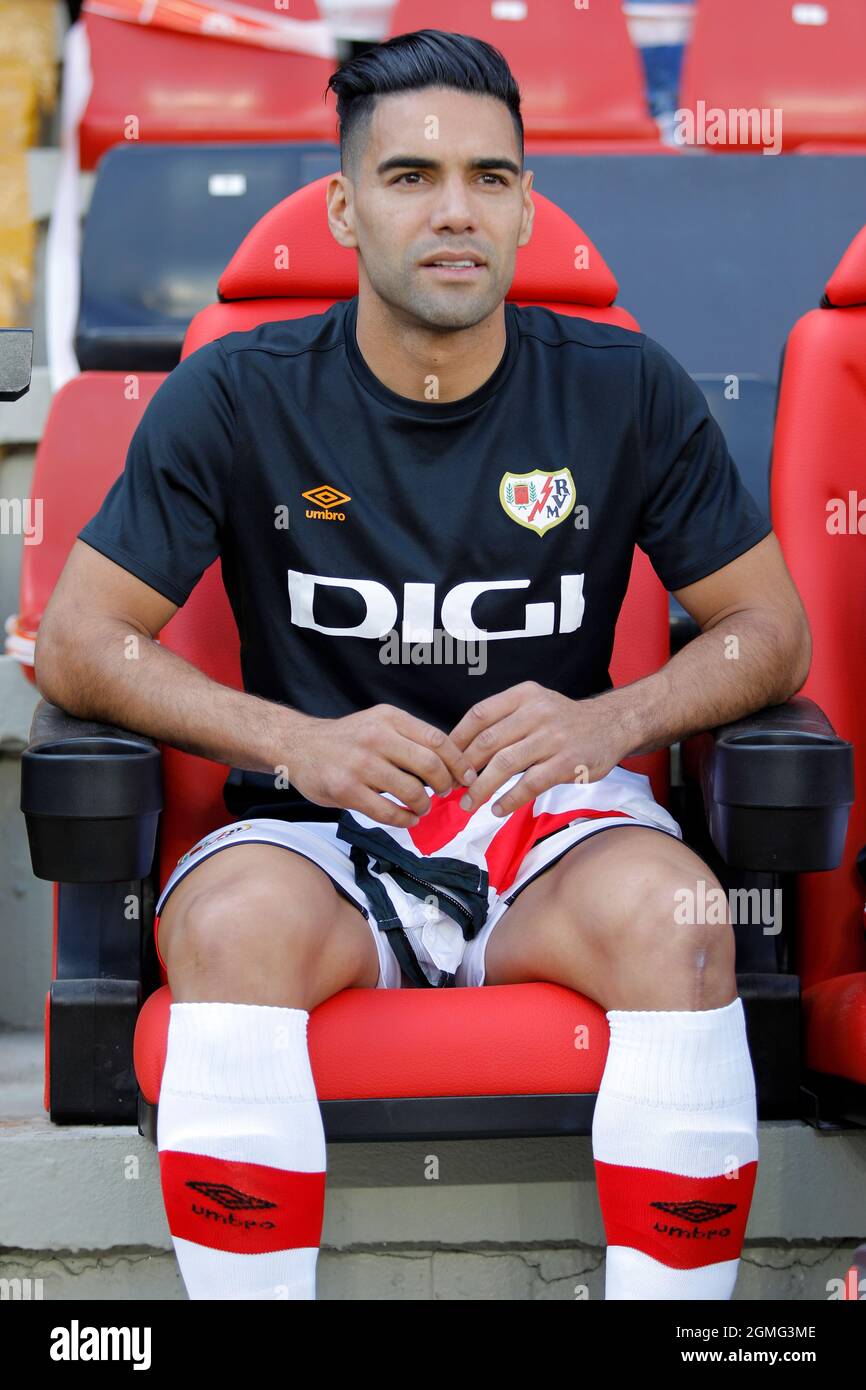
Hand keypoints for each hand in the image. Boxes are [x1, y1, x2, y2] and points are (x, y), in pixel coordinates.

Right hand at [283, 704, 477, 828]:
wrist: (298, 745)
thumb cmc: (347, 738)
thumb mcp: (379, 722)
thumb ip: (410, 738)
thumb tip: (452, 764)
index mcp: (389, 718)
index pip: (437, 739)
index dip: (459, 762)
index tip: (467, 777)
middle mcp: (376, 737)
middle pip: (429, 765)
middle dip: (445, 784)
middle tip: (444, 792)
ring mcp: (360, 764)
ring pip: (411, 790)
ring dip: (424, 805)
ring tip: (422, 807)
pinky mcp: (346, 790)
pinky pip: (387, 811)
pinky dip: (405, 819)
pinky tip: (408, 818)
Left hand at [447, 681, 629, 817]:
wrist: (612, 724)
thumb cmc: (564, 720)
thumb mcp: (535, 704)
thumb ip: (504, 720)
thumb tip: (462, 750)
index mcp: (524, 695)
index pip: (479, 715)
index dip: (456, 740)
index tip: (444, 760)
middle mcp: (537, 712)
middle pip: (488, 742)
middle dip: (464, 768)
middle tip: (451, 787)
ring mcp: (553, 737)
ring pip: (505, 764)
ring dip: (481, 788)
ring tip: (468, 803)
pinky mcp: (567, 763)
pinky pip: (531, 784)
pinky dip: (510, 799)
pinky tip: (498, 809)